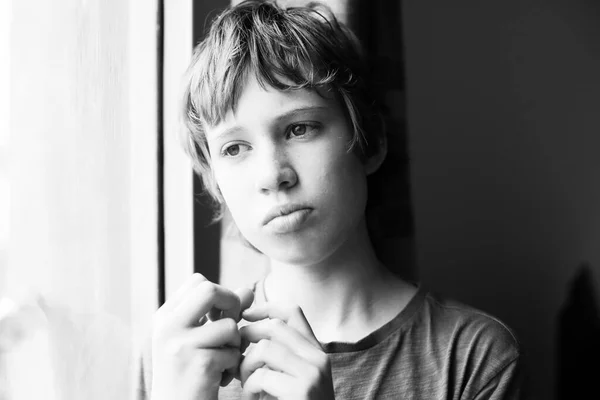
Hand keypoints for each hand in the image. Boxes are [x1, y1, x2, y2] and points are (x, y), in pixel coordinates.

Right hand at [151, 273, 253, 399]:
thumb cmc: (190, 374)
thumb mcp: (200, 339)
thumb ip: (222, 312)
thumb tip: (249, 289)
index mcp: (165, 317)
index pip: (198, 282)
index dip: (219, 295)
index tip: (221, 316)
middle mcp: (168, 326)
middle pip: (210, 290)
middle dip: (231, 306)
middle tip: (231, 329)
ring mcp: (181, 345)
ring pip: (229, 326)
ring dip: (235, 344)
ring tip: (223, 361)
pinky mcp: (199, 364)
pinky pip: (233, 352)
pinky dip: (233, 366)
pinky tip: (220, 379)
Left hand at [239, 304, 334, 399]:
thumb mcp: (289, 377)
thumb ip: (278, 354)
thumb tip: (248, 328)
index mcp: (315, 352)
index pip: (292, 311)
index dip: (265, 307)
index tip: (244, 315)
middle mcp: (318, 357)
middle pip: (275, 326)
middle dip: (248, 337)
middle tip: (236, 357)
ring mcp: (313, 373)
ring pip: (265, 348)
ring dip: (246, 366)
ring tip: (245, 384)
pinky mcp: (304, 390)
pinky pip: (264, 375)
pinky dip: (249, 387)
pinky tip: (252, 399)